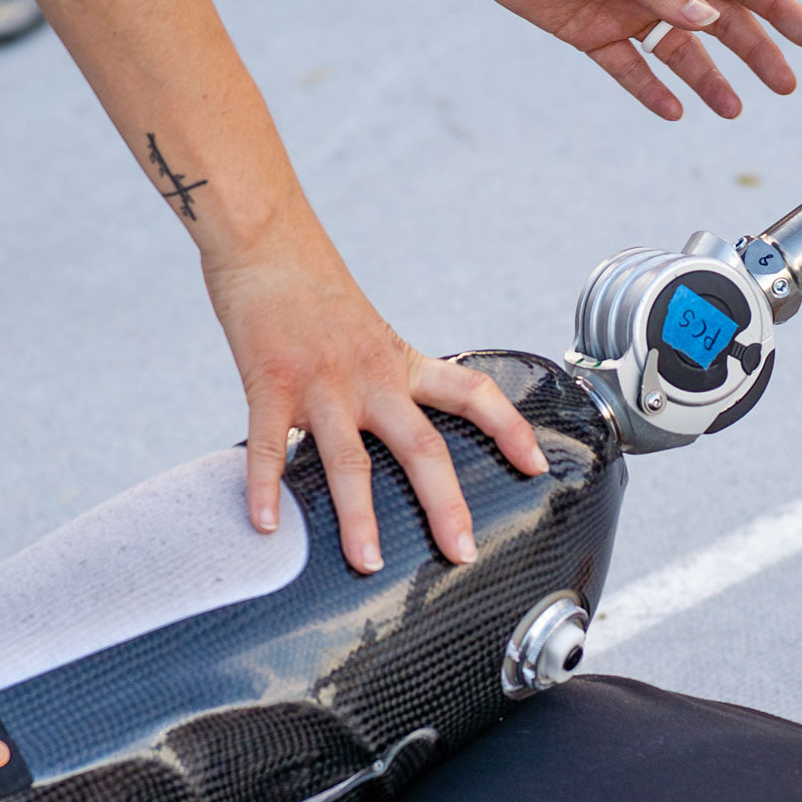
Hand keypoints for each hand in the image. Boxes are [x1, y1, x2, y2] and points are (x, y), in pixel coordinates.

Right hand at [202, 242, 550, 573]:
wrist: (265, 237)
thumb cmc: (313, 286)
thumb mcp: (367, 330)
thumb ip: (383, 378)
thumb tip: (392, 423)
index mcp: (400, 363)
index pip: (471, 395)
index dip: (510, 429)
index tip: (537, 467)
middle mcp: (370, 377)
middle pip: (421, 447)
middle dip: (445, 505)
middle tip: (462, 554)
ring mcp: (320, 384)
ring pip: (348, 462)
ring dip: (359, 518)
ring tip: (368, 564)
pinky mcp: (268, 384)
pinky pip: (268, 446)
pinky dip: (264, 489)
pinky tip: (267, 527)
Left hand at [453, 0, 801, 120]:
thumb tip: (706, 20)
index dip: (777, 6)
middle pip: (722, 22)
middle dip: (756, 52)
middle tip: (783, 84)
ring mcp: (630, 11)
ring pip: (682, 52)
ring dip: (709, 80)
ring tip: (732, 109)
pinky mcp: (597, 35)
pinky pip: (634, 69)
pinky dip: (653, 90)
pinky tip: (673, 111)